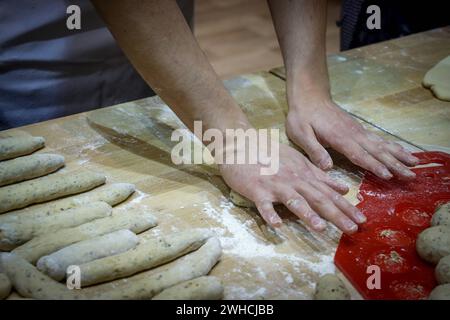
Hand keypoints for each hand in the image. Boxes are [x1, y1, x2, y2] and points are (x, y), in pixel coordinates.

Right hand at [219, 143, 366, 234]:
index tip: (362, 219)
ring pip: (293, 200)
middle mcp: (293, 180)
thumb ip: (320, 176)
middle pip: (317, 198)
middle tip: (352, 229)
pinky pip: (264, 205)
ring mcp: (275, 185)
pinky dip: (270, 214)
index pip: (329, 192)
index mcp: (304, 174)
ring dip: (307, 214)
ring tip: (320, 228)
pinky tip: (277, 225)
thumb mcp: (298, 161)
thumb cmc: (269, 154)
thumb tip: (344, 188)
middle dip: (336, 214)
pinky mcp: (257, 190)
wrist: (241, 144)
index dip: (346, 206)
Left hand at [286, 97, 418, 179]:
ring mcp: (358, 131)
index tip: (388, 175)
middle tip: (410, 176)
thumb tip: (327, 167)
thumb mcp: (301, 133)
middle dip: (394, 164)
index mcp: (339, 138)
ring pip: (382, 145)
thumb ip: (314, 150)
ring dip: (398, 155)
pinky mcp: (358, 130)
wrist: (309, 97)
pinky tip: (402, 152)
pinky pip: (378, 140)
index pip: (359, 154)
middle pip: (377, 151)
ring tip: (415, 164)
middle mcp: (353, 134)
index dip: (374, 166)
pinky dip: (392, 147)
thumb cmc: (302, 117)